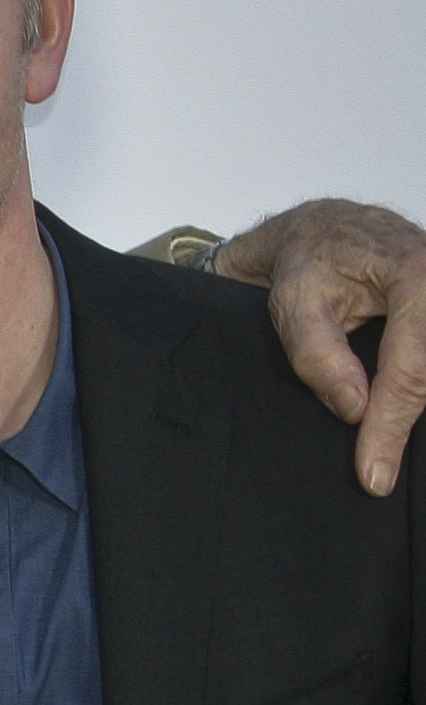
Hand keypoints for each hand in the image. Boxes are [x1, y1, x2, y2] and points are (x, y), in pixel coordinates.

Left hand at [219, 198, 425, 496]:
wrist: (333, 231)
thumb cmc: (311, 260)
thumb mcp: (292, 299)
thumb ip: (317, 353)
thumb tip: (354, 408)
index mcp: (419, 277)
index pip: (414, 365)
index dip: (392, 423)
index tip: (373, 473)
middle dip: (410, 424)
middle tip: (377, 473)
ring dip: (419, 414)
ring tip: (382, 451)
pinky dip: (420, 396)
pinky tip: (395, 421)